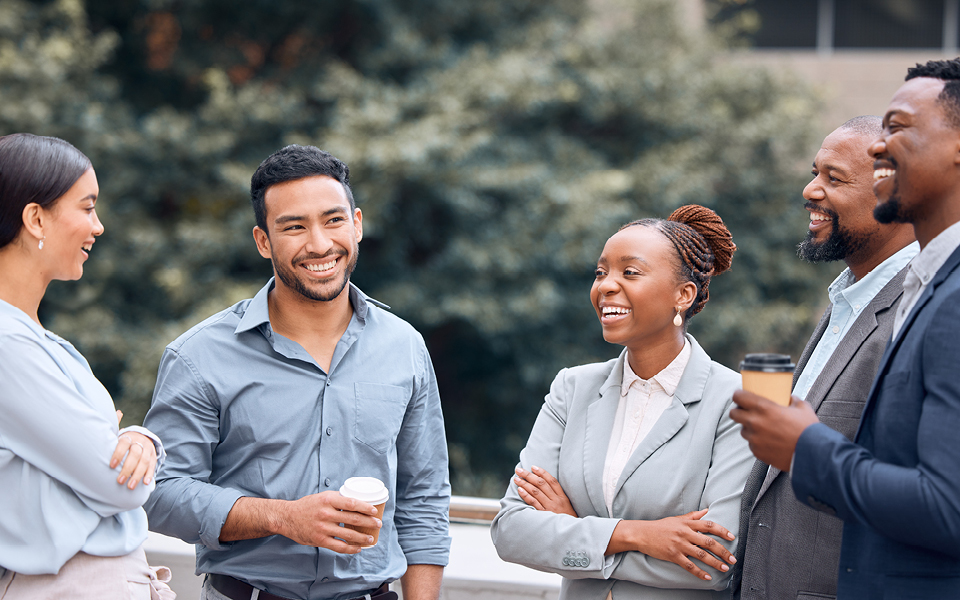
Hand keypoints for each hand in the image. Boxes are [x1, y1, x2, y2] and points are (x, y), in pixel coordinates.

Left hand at [110, 431, 156, 489]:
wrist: (141, 437)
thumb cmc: (124, 444)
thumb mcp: (117, 441)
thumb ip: (109, 447)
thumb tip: (92, 458)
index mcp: (128, 438)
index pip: (124, 444)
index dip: (118, 454)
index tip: (111, 466)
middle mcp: (139, 442)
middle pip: (135, 454)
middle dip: (127, 469)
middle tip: (119, 481)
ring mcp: (148, 449)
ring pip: (144, 461)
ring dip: (137, 475)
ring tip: (130, 486)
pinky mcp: (154, 456)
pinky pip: (153, 465)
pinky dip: (149, 474)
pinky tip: (145, 482)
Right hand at [275, 491, 381, 553]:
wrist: (287, 517)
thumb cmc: (307, 506)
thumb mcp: (322, 497)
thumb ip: (338, 499)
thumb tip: (357, 501)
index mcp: (328, 500)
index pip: (352, 503)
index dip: (365, 507)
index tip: (374, 511)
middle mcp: (326, 513)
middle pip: (353, 519)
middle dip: (369, 523)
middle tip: (378, 524)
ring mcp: (323, 528)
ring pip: (348, 535)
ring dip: (363, 537)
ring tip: (371, 538)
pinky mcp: (320, 540)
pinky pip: (339, 546)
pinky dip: (350, 549)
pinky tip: (358, 548)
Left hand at [514, 466, 577, 516]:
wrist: (570, 533)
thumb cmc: (567, 519)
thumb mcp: (566, 505)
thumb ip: (557, 495)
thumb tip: (544, 484)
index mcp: (562, 497)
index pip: (552, 481)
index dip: (542, 472)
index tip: (533, 467)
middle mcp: (556, 500)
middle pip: (541, 484)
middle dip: (529, 475)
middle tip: (519, 470)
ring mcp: (550, 508)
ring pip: (536, 492)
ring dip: (525, 484)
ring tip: (516, 479)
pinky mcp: (544, 515)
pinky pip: (534, 503)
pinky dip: (526, 495)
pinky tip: (520, 490)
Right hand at [609, 510, 736, 580]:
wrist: (642, 534)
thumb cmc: (661, 526)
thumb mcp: (677, 518)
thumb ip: (693, 516)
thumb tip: (707, 511)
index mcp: (687, 523)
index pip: (708, 525)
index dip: (722, 531)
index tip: (732, 537)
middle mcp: (685, 533)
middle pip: (708, 542)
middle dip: (723, 551)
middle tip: (733, 558)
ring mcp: (679, 545)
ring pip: (701, 555)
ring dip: (715, 562)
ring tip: (725, 568)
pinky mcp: (673, 555)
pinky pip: (689, 566)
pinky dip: (700, 572)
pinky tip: (708, 577)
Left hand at [729, 390, 819, 471]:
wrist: (813, 455)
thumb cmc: (808, 430)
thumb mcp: (802, 407)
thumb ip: (792, 400)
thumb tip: (789, 398)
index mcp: (764, 408)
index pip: (738, 397)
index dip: (739, 395)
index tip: (741, 396)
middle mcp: (755, 422)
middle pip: (734, 414)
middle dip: (739, 411)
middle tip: (747, 411)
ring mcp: (754, 439)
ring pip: (743, 430)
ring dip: (749, 428)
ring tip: (762, 428)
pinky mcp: (757, 452)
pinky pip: (751, 444)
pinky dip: (757, 441)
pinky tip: (769, 441)